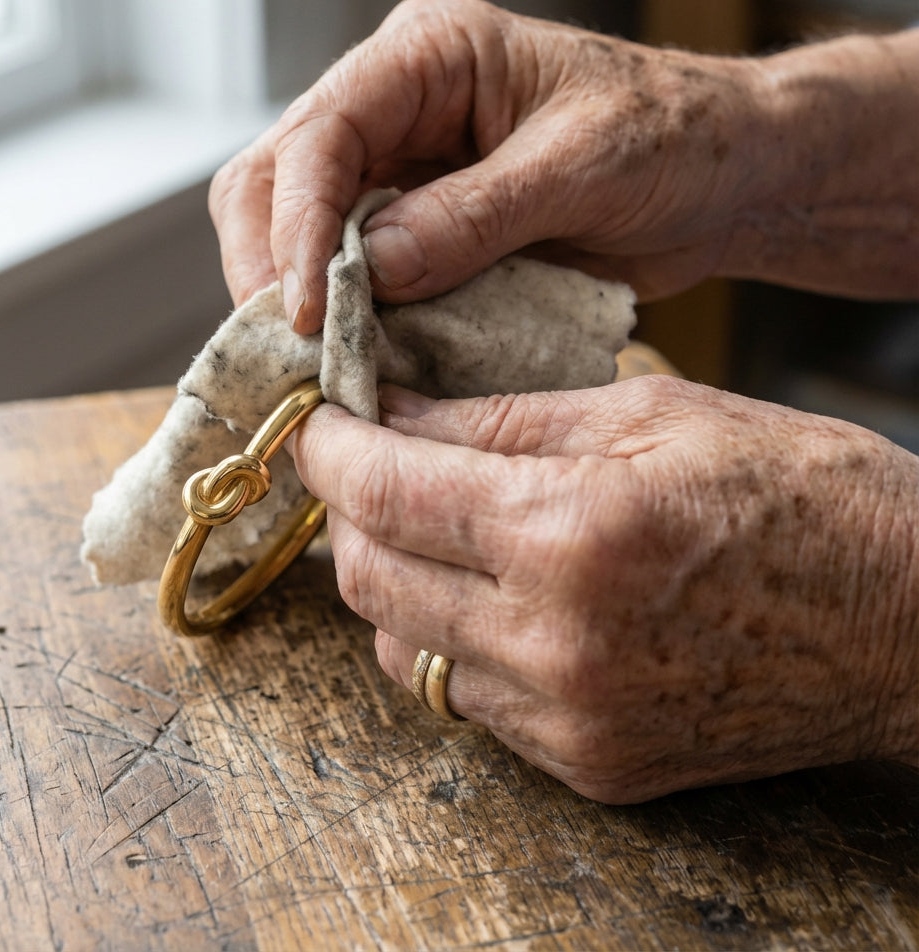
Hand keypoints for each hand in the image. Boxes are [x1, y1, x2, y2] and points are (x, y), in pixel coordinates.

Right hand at [209, 0, 918, 332]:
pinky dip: (344, 318)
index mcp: (429, 57)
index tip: (303, 310)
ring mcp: (400, 169)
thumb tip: (370, 270)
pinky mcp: (417, 228)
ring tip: (316, 364)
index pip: (321, 133)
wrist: (719, 175)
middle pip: (275, 177)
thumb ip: (475, 216)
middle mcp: (396, 106)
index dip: (296, 225)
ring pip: (296, 229)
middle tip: (289, 350)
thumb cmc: (672, 137)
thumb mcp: (582, 166)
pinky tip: (355, 358)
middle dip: (270, 265)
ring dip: (296, 298)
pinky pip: (350, 272)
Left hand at [291, 377, 917, 802]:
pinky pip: (468, 700)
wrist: (907, 624)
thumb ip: (503, 419)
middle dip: (348, 512)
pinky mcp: (589, 764)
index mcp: (573, 532)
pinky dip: (450, 640)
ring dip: (391, 580)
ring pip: (403, 650)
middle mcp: (556, 642)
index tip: (317, 420)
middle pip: (370, 579)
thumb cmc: (800, 493)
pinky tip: (489, 594)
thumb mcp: (652, 414)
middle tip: (366, 463)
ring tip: (430, 527)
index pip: (386, 490)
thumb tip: (394, 412)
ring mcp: (570, 719)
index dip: (329, 448)